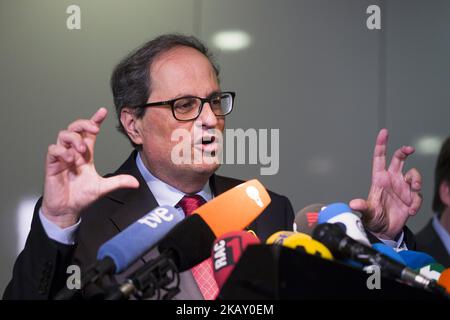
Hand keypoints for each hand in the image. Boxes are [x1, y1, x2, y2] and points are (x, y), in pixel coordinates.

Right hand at [41, 108, 138, 227]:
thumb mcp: (103, 188)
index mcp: (86, 154)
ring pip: (63, 135)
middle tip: (94, 129)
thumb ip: (119, 182)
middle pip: (75, 128)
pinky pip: (53, 150)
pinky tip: (70, 159)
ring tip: (81, 150)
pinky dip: (62, 151)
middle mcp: (73, 152)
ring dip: (74, 139)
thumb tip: (136, 183)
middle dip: (84, 124)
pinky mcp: (52, 164)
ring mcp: (62, 157)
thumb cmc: (82, 196)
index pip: (89, 133)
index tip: (102, 111)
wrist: (67, 210)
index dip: (95, 120)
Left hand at [349, 129, 421, 239]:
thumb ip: (363, 207)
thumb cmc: (373, 219)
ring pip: (413, 175)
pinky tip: (409, 210)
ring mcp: (402, 188)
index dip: (382, 144)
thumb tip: (353, 204)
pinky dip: (416, 202)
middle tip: (409, 149)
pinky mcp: (411, 198)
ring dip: (416, 180)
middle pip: (399, 159)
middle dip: (404, 151)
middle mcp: (392, 180)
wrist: (385, 231)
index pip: (380, 158)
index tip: (384, 132)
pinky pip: (418, 195)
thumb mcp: (367, 212)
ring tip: (413, 190)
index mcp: (379, 179)